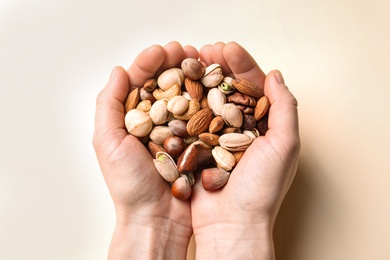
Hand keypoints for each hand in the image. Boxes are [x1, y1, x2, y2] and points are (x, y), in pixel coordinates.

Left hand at [93, 42, 197, 258]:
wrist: (157, 218)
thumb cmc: (128, 185)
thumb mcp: (108, 142)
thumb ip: (109, 105)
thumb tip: (119, 70)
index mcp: (131, 119)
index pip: (140, 82)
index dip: (150, 63)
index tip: (162, 50)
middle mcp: (154, 121)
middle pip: (164, 84)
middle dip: (174, 64)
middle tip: (186, 50)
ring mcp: (176, 130)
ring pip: (184, 95)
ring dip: (192, 76)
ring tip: (201, 61)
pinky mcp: (195, 142)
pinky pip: (201, 116)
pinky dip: (206, 99)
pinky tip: (213, 86)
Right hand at [190, 42, 300, 258]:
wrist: (231, 224)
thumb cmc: (261, 189)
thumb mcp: (285, 145)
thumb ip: (285, 108)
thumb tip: (275, 74)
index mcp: (264, 126)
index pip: (254, 86)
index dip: (242, 64)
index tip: (227, 48)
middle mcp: (241, 128)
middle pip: (229, 89)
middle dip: (219, 66)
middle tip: (206, 49)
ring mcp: (218, 137)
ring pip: (209, 100)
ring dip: (201, 79)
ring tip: (191, 61)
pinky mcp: (198, 147)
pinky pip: (192, 119)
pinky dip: (186, 102)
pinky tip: (179, 88)